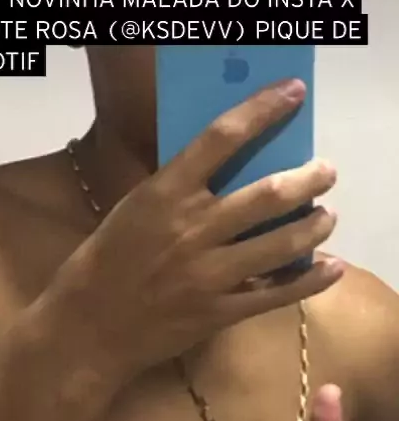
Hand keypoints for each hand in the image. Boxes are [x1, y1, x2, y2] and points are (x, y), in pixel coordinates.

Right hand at [61, 80, 341, 378]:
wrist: (88, 327)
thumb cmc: (104, 263)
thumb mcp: (134, 210)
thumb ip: (178, 191)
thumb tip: (225, 172)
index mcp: (165, 193)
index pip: (221, 138)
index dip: (262, 110)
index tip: (292, 93)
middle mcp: (193, 228)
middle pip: (267, 194)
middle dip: (308, 178)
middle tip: (326, 171)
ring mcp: (208, 273)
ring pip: (281, 243)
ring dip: (315, 226)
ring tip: (327, 217)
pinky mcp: (219, 311)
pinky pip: (276, 294)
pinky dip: (310, 281)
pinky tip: (332, 268)